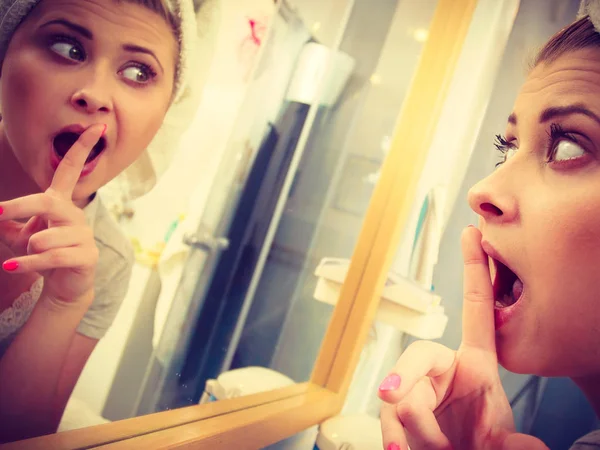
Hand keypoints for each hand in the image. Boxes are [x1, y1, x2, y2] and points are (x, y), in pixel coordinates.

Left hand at [0, 124, 104, 304]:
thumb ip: (3, 220)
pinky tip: (12, 265)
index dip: (81, 148)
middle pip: (49, 202)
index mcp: (61, 203)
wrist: (63, 285)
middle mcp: (75, 215)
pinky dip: (29, 263)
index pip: (71, 170)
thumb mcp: (16, 234)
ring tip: (26, 254)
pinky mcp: (87, 257)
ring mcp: (84, 236)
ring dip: (29, 248)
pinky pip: (54, 257)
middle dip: (22, 207)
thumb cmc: (41, 253)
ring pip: (48, 236)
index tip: (95, 127)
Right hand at [378, 227, 547, 449]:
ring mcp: (416, 389)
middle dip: (406, 380)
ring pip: (397, 393)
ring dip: (410, 427)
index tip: (473, 235)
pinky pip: (387, 416)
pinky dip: (392, 436)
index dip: (475, 270)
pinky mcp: (397, 410)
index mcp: (475, 365)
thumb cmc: (482, 445)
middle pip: (416, 357)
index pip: (476, 309)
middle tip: (402, 405)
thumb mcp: (498, 443)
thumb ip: (510, 445)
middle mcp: (442, 370)